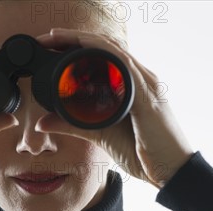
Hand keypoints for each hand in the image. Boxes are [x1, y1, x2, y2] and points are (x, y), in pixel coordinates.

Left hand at [34, 28, 194, 188]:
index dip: (76, 46)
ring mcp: (145, 83)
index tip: (49, 47)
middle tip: (46, 39)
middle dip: (73, 38)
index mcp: (130, 85)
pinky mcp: (147, 94)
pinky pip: (123, 64)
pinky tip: (83, 47)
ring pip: (112, 49)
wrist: (170, 172)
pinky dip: (102, 52)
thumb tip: (42, 123)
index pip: (102, 56)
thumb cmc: (145, 154)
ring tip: (55, 37)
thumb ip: (73, 126)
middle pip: (105, 46)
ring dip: (82, 39)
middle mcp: (140, 79)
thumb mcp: (101, 135)